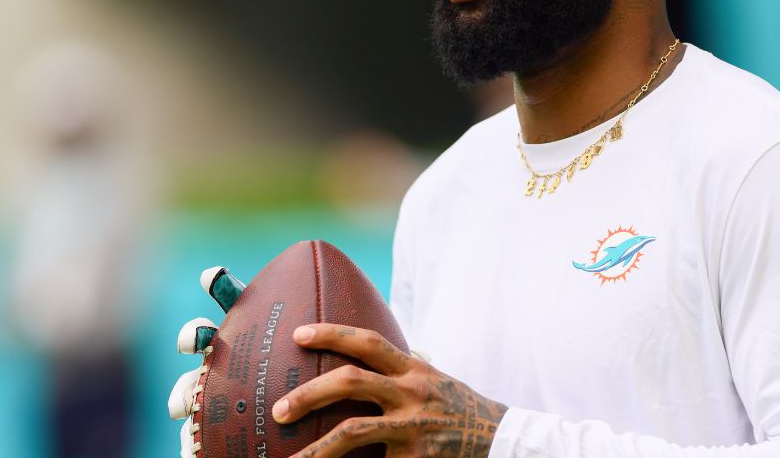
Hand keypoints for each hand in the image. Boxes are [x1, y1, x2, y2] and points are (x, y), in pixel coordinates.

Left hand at [271, 323, 507, 457]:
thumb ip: (404, 367)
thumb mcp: (435, 380)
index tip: (297, 334)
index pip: (368, 341)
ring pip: (354, 430)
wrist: (501, 439)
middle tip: (278, 408)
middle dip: (309, 393)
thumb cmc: (460, 408)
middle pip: (351, 381)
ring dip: (316, 448)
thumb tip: (369, 352)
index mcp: (414, 370)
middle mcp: (412, 393)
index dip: (332, 333)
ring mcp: (414, 427)